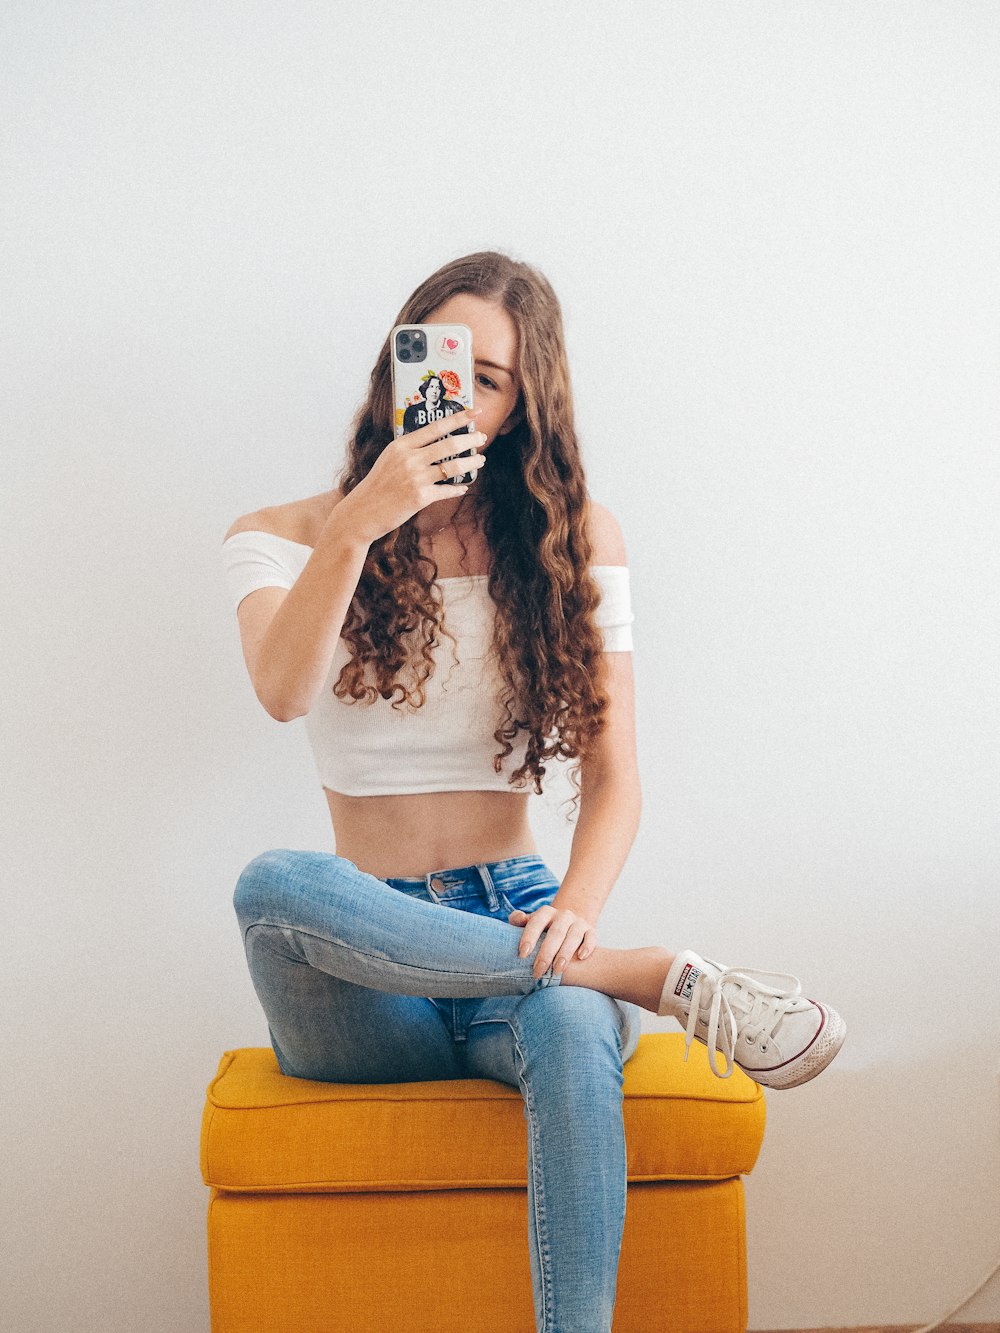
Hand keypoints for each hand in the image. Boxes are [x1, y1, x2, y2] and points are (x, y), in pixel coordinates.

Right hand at [337, 408, 486, 544]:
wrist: (362, 512)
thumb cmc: (377, 486)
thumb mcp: (389, 459)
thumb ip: (410, 450)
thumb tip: (436, 443)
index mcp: (401, 445)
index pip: (436, 426)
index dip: (459, 418)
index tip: (475, 411)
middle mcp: (409, 459)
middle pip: (449, 445)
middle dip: (470, 439)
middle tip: (482, 437)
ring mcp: (416, 478)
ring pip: (453, 467)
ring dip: (471, 463)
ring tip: (480, 461)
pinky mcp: (420, 497)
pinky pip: (447, 490)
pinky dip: (458, 488)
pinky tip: (464, 487)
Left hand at [508, 905, 597, 979]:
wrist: (567, 924)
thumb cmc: (542, 929)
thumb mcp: (530, 923)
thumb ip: (519, 920)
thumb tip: (518, 918)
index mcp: (546, 912)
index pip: (537, 922)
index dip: (529, 937)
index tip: (522, 954)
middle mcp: (563, 915)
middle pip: (556, 933)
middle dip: (546, 953)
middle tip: (538, 971)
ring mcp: (578, 922)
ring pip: (573, 936)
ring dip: (565, 954)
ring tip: (557, 971)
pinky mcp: (591, 930)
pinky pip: (592, 937)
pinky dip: (588, 946)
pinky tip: (581, 957)